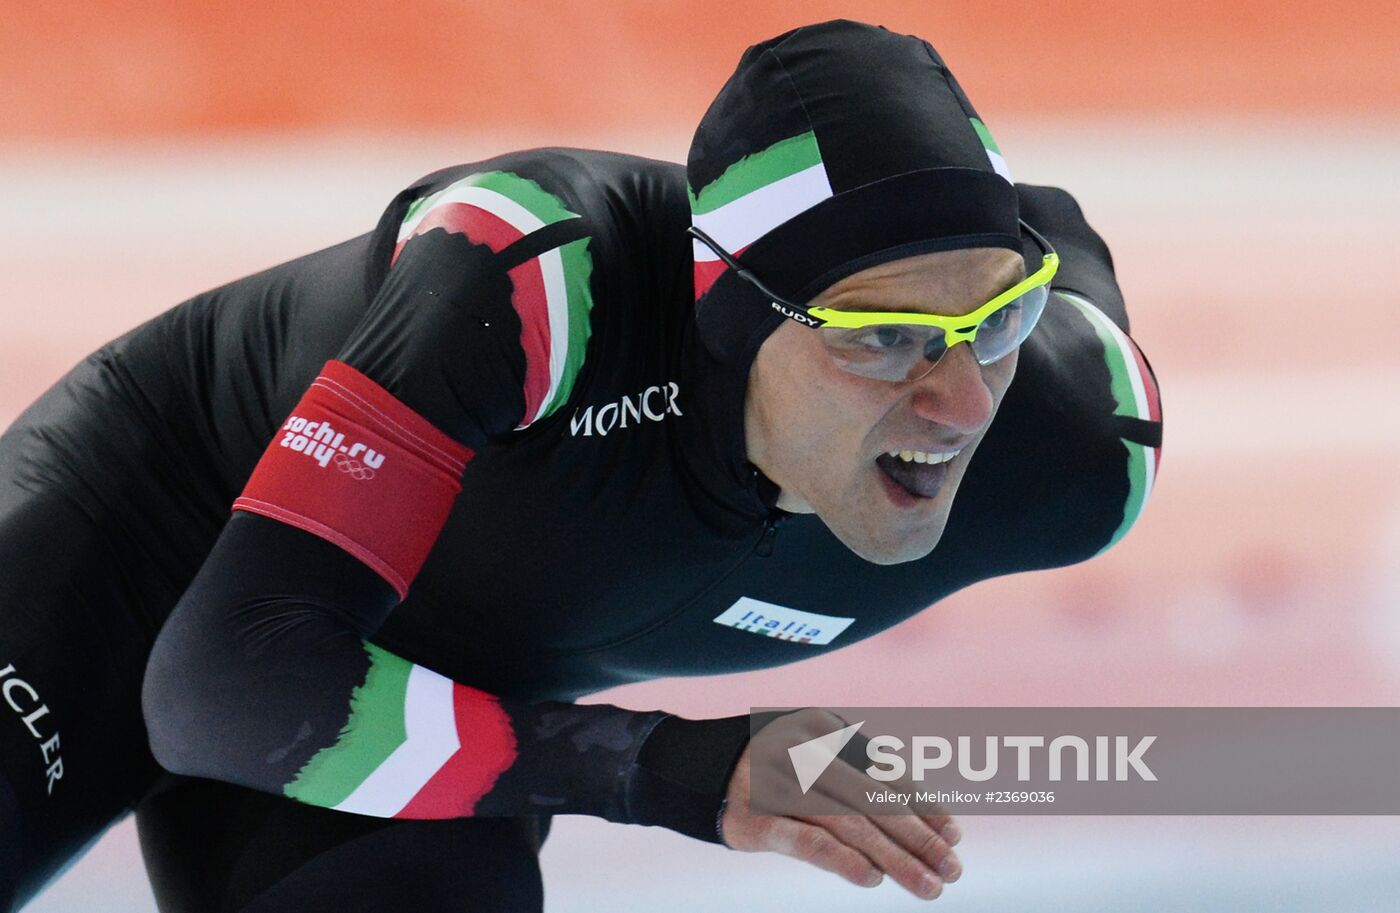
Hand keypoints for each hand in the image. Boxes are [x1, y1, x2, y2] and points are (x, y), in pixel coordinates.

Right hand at [718, 709, 961, 900]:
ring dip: (896, 858)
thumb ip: (856, 778)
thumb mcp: (809, 756)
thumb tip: (927, 822)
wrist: (687, 771)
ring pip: (849, 823)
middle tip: (952, 870)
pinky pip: (807, 840)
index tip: (953, 835)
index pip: (883, 770)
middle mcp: (802, 750)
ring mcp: (776, 783)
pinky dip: (842, 859)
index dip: (923, 804)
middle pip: (873, 799)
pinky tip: (872, 879)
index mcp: (821, 729)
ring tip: (929, 886)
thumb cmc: (764, 769)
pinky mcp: (754, 819)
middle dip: (919, 836)